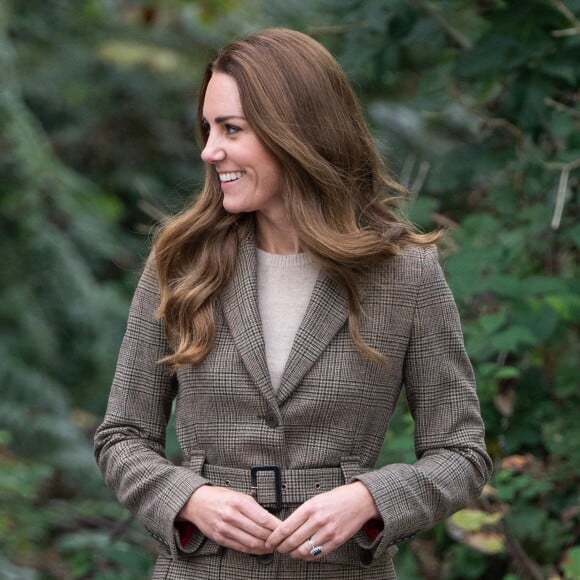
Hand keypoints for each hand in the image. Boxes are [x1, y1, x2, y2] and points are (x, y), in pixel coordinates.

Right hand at [178, 485, 281, 554]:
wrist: (196, 502)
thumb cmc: (220, 496)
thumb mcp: (238, 494)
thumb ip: (253, 506)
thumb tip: (270, 519)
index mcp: (239, 501)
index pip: (264, 518)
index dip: (277, 527)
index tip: (285, 529)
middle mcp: (232, 515)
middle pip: (259, 532)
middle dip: (273, 538)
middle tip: (282, 540)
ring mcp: (225, 528)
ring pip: (251, 543)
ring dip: (265, 547)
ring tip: (273, 546)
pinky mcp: (220, 538)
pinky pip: (240, 547)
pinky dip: (253, 550)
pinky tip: (260, 549)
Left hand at [265, 482, 379, 559]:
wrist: (360, 500)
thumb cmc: (338, 497)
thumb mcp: (316, 499)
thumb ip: (303, 512)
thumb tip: (287, 527)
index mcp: (310, 507)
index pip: (286, 527)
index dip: (275, 538)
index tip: (269, 541)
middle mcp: (318, 520)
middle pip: (292, 541)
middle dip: (281, 547)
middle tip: (277, 548)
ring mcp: (327, 532)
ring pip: (303, 550)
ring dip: (293, 554)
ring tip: (290, 552)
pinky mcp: (336, 541)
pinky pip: (316, 554)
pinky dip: (306, 556)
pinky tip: (303, 553)